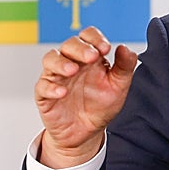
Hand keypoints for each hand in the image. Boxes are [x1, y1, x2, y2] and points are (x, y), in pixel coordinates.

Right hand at [34, 26, 137, 167]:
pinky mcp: (45, 95)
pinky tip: (62, 92)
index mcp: (89, 57)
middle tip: (92, 57)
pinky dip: (51, 87)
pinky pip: (42, 86)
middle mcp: (71, 62)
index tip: (106, 48)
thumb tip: (126, 48)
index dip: (95, 38)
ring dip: (61, 62)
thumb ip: (124, 67)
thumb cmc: (101, 105)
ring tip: (73, 70)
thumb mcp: (118, 86)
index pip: (87, 36)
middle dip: (80, 48)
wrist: (88, 132)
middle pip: (69, 44)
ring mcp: (56, 77)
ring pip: (50, 59)